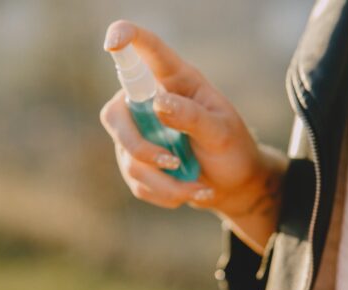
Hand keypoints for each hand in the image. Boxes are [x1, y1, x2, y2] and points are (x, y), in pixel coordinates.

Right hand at [101, 20, 286, 251]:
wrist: (233, 186)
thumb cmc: (232, 149)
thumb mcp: (222, 132)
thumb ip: (192, 117)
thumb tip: (158, 103)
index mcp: (175, 81)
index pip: (146, 51)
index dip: (126, 38)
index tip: (113, 41)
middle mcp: (149, 102)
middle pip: (115, 115)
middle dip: (140, 148)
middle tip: (172, 163)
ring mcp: (138, 132)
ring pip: (129, 158)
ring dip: (165, 182)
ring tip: (197, 187)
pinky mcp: (135, 162)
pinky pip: (136, 181)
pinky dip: (165, 193)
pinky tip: (188, 191)